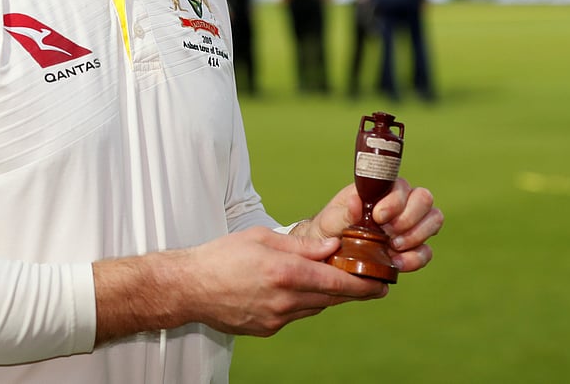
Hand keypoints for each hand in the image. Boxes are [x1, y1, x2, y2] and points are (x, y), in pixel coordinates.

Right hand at [94, 226, 387, 343]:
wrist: (188, 288)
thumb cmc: (220, 256)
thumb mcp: (260, 238)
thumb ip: (300, 245)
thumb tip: (331, 246)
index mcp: (286, 272)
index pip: (337, 281)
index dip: (363, 284)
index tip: (381, 283)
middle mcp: (286, 299)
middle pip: (331, 298)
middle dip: (352, 290)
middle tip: (369, 282)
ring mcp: (277, 318)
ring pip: (315, 307)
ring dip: (327, 295)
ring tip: (333, 281)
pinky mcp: (268, 329)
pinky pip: (296, 316)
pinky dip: (303, 303)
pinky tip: (297, 290)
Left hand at [292, 179, 442, 273]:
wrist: (330, 254)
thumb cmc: (330, 228)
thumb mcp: (331, 219)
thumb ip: (344, 211)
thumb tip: (356, 201)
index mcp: (380, 190)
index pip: (401, 185)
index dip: (396, 200)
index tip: (379, 216)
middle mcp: (401, 203)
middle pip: (425, 198)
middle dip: (409, 218)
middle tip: (389, 234)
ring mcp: (410, 224)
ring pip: (434, 219)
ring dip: (416, 235)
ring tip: (394, 247)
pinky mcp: (413, 247)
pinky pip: (427, 250)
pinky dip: (416, 258)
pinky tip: (396, 263)